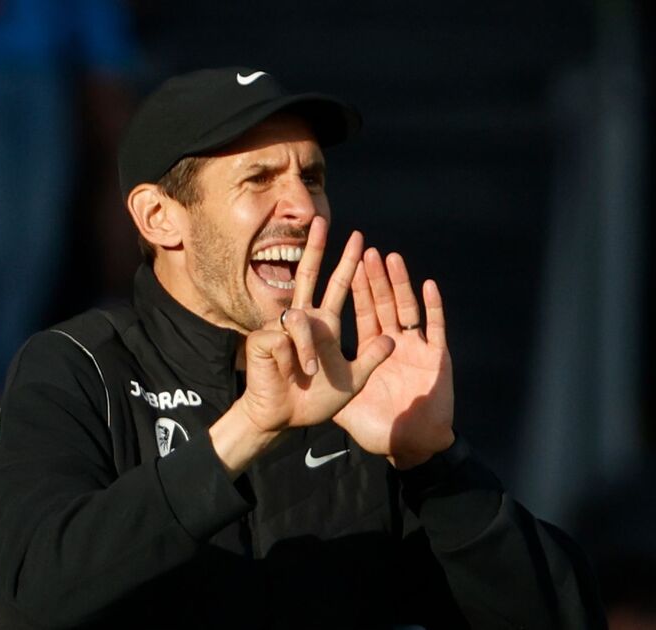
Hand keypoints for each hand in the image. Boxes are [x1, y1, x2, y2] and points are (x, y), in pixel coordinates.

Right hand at [235, 217, 394, 433]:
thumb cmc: (313, 401)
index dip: (348, 264)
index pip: (338, 287)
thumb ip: (372, 360)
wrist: (283, 419)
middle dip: (317, 249)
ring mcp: (280, 326)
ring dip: (307, 349)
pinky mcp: (262, 338)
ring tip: (308, 372)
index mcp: (323, 325)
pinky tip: (289, 371)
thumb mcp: (353, 381)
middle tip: (322, 221)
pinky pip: (283, 337)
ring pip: (298, 318)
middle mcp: (302, 319)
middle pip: (308, 275)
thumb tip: (393, 338)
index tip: (360, 240)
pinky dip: (293, 356)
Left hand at [335, 249, 453, 468]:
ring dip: (398, 283)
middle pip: (381, 302)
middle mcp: (395, 343)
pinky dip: (433, 308)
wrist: (412, 448)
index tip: (348, 259)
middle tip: (363, 247)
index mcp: (373, 349)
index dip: (355, 284)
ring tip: (389, 258)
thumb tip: (298, 368)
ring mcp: (417, 348)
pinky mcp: (436, 358)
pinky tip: (428, 287)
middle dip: (372, 276)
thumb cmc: (381, 430)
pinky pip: (436, 329)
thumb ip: (326, 384)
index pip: (361, 309)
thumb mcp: (346, 405)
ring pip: (406, 307)